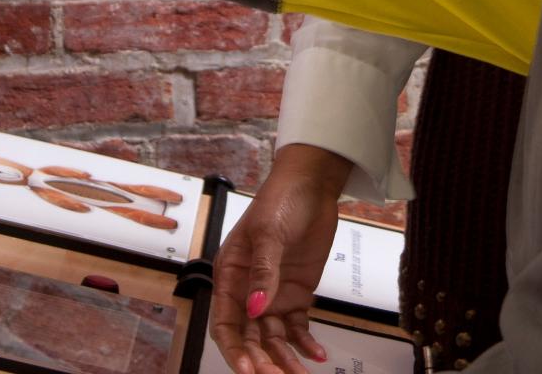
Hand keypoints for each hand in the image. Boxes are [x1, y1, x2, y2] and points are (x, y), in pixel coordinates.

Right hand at [211, 144, 354, 373]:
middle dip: (262, 360)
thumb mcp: (268, 234)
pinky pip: (297, 327)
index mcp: (229, 275)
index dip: (234, 349)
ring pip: (274, 338)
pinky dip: (304, 343)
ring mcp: (272, 294)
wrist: (312, 186)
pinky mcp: (296, 294)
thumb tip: (255, 308)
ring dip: (285, 358)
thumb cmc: (280, 201)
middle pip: (250, 337)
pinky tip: (315, 355)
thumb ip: (263, 273)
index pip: (226, 322)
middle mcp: (247, 290)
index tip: (249, 370)